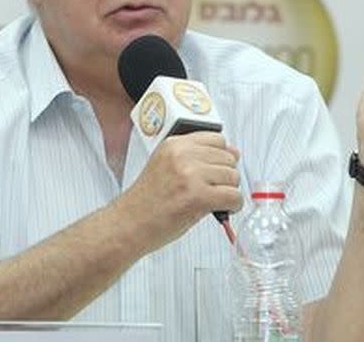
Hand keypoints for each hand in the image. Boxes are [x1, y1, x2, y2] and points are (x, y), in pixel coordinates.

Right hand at [120, 131, 241, 251]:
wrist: (129, 223)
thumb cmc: (147, 200)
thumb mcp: (166, 165)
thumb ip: (195, 157)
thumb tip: (232, 153)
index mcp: (174, 144)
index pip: (217, 139)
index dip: (221, 157)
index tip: (217, 169)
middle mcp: (182, 155)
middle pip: (228, 158)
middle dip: (226, 177)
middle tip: (213, 190)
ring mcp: (190, 174)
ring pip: (233, 177)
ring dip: (229, 192)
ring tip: (214, 201)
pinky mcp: (198, 196)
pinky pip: (234, 197)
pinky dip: (233, 206)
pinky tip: (221, 210)